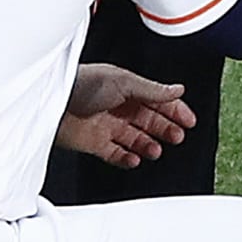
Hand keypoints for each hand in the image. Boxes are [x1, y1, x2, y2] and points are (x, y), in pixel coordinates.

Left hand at [55, 64, 195, 168]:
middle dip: (165, 129)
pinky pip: (116, 155)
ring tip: (156, 150)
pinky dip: (127, 158)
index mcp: (126, 88)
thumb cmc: (82, 84)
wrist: (51, 103)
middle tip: (177, 136)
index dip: (174, 110)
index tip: (189, 121)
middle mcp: (118, 107)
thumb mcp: (123, 82)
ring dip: (149, 145)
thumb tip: (178, 89)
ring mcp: (106, 125)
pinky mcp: (95, 143)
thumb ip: (152, 90)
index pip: (157, 100)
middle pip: (149, 121)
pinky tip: (135, 159)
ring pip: (135, 139)